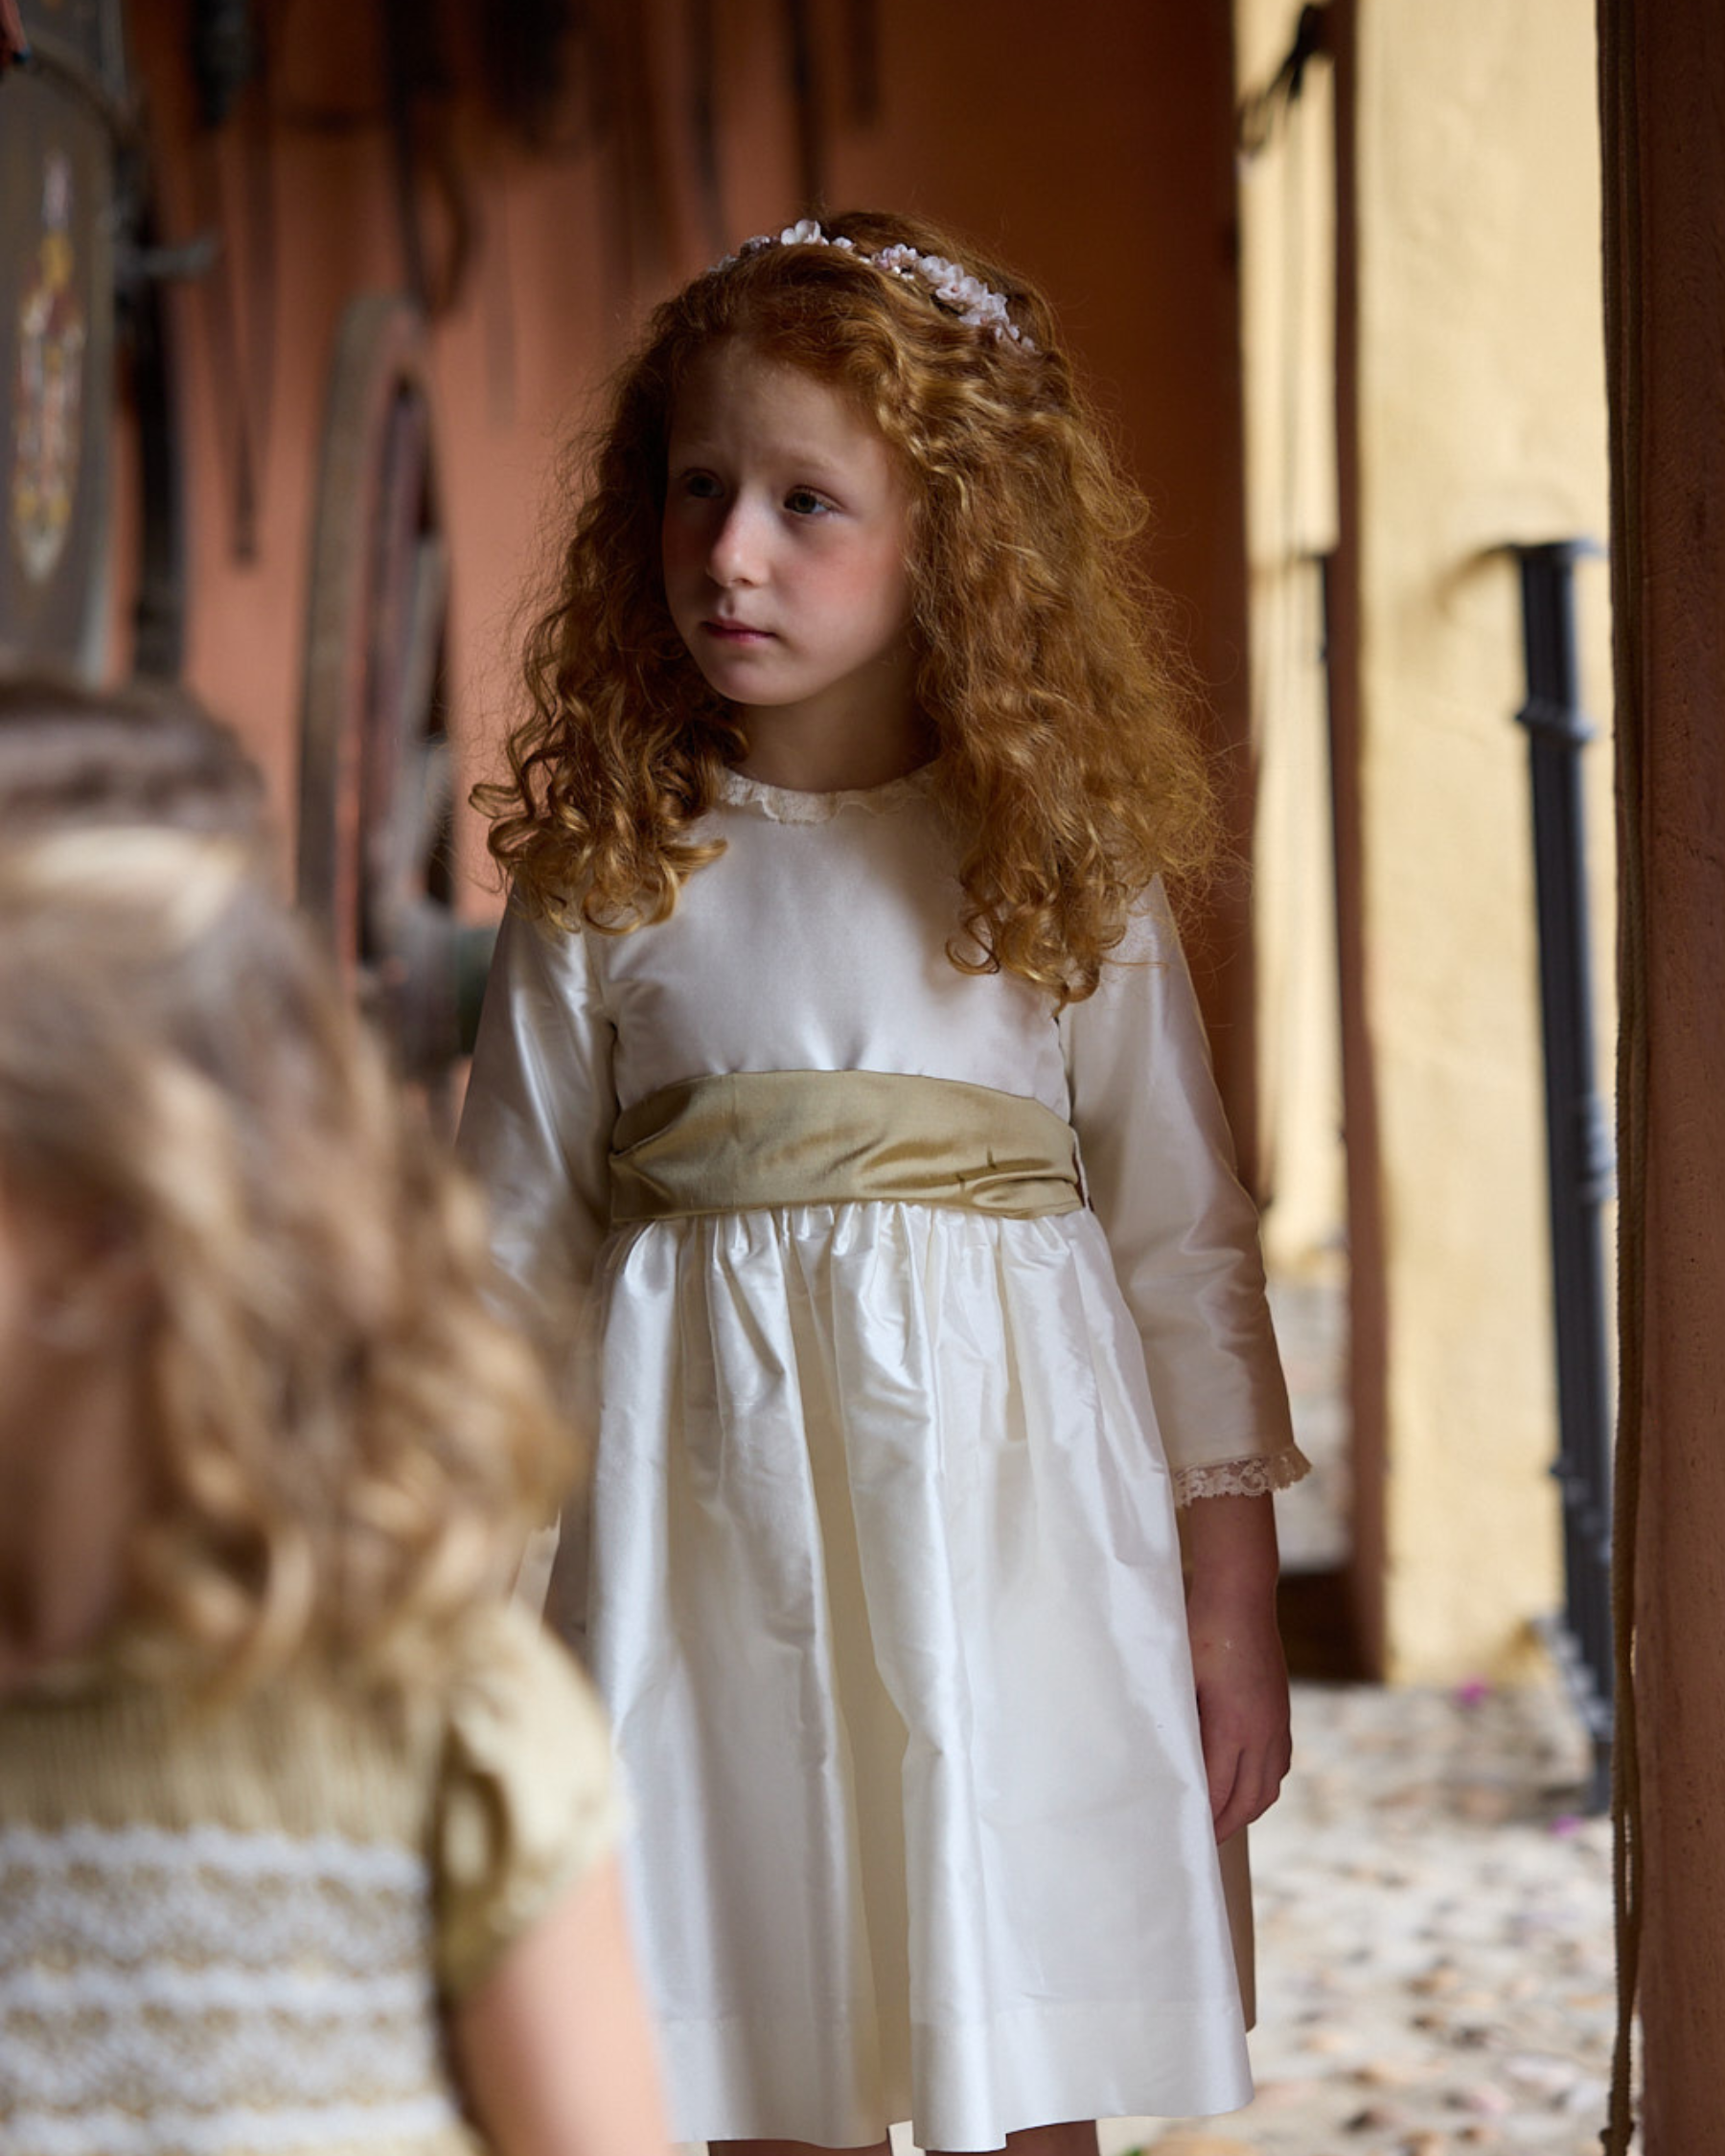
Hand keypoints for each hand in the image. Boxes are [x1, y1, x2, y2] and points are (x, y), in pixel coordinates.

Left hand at [1181, 1492, 1291, 1841]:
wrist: (1240, 1596)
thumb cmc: (1200, 1631)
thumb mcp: (1180, 1679)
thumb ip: (1179, 1725)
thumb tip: (1168, 1763)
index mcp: (1234, 1727)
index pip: (1220, 1792)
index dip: (1205, 1819)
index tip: (1187, 1836)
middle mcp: (1263, 1732)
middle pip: (1249, 1799)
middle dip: (1226, 1824)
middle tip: (1202, 1841)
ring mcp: (1277, 1722)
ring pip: (1269, 1786)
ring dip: (1247, 1808)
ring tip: (1222, 1821)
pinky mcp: (1281, 1711)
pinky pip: (1279, 1764)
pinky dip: (1263, 1784)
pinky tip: (1246, 1786)